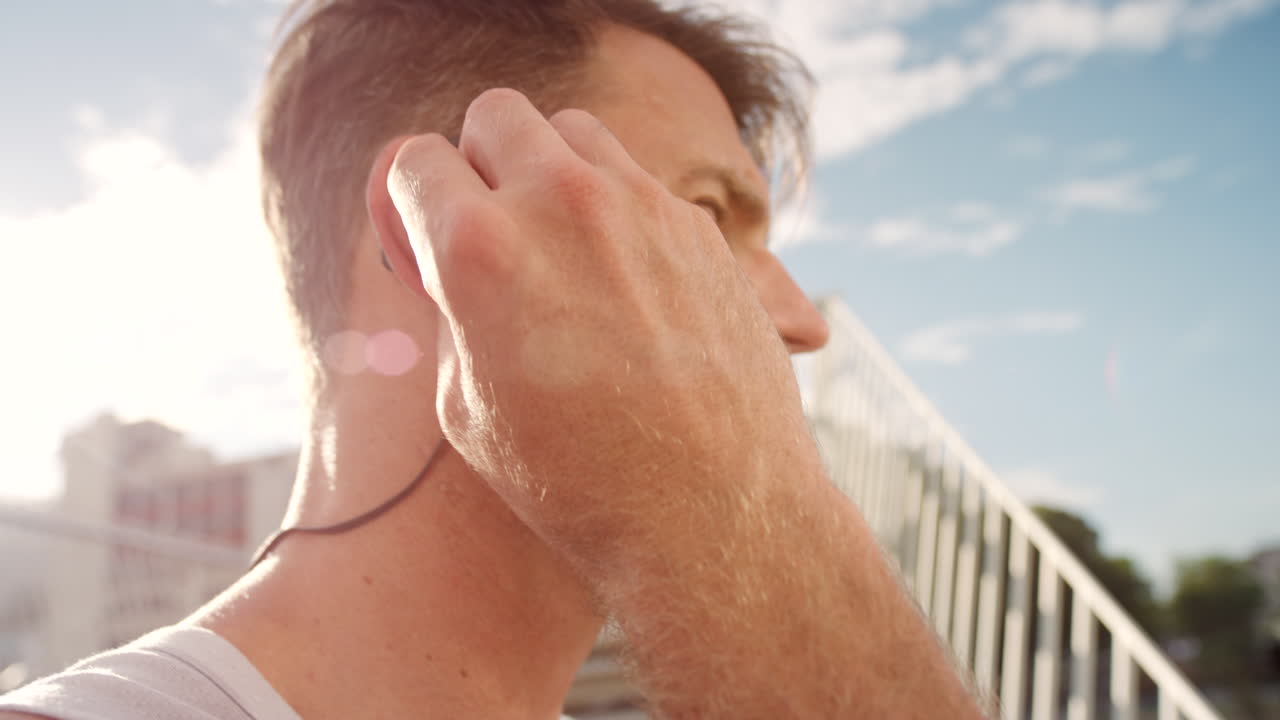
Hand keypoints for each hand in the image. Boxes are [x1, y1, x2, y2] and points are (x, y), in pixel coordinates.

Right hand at [369, 88, 816, 558]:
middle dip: (479, 162)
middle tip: (489, 229)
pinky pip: (638, 181)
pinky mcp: (699, 227)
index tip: (423, 239)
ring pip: (573, 131)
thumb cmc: (575, 481)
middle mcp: (561, 204)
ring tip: (557, 245)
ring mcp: (640, 205)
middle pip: (495, 115)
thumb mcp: (465, 406)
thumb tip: (446, 258)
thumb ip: (450, 309)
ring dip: (551, 170)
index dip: (409, 204)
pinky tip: (622, 279)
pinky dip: (615, 208)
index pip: (413, 160)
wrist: (711, 514)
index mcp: (479, 249)